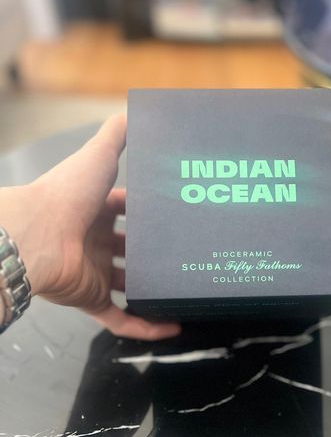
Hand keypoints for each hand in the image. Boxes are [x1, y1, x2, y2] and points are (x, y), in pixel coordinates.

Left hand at [0, 115, 180, 340]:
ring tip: (184, 288)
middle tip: (186, 252)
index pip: (125, 209)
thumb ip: (117, 133)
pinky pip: (120, 317)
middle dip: (153, 250)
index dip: (148, 210)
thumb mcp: (98, 156)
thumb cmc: (66, 195)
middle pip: (129, 247)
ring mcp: (92, 272)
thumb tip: (136, 110)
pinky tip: (172, 326)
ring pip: (127, 283)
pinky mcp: (90, 299)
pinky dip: (145, 325)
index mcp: (94, 208)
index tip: (177, 213)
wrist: (37, 236)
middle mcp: (93, 239)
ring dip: (152, 288)